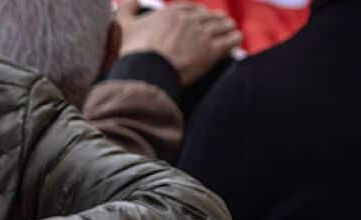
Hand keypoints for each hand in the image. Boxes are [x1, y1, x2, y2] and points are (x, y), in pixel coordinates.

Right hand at [116, 0, 242, 85]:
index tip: (200, 14)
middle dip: (214, 18)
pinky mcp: (210, 52)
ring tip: (231, 27)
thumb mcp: (123, 25)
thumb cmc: (132, 50)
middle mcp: (189, 21)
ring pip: (220, 27)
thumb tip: (132, 0)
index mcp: (171, 13)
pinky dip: (234, 39)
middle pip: (206, 17)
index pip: (188, 9)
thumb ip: (127, 9)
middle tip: (220, 20)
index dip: (195, 12)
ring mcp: (202, 36)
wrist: (146, 71)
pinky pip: (228, 42)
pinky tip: (237, 38)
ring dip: (226, 26)